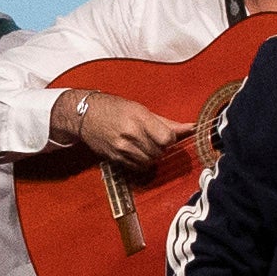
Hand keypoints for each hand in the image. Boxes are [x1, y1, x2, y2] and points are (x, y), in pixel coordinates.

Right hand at [54, 86, 192, 178]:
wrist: (85, 115)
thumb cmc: (114, 108)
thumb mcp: (140, 109)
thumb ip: (166, 122)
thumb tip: (191, 128)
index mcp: (139, 118)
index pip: (167, 138)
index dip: (170, 139)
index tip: (166, 135)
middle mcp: (130, 134)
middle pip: (159, 152)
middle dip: (161, 148)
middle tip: (155, 140)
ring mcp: (121, 147)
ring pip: (150, 162)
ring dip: (152, 156)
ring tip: (145, 146)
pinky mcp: (115, 158)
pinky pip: (137, 167)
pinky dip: (142, 163)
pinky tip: (137, 152)